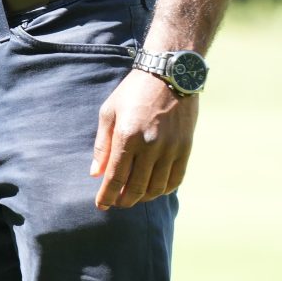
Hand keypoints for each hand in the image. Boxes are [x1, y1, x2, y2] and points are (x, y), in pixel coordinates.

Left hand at [90, 68, 197, 208]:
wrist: (169, 75)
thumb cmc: (132, 91)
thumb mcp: (109, 112)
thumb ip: (102, 144)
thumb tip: (96, 173)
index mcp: (127, 136)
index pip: (116, 177)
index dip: (108, 195)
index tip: (101, 205)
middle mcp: (150, 146)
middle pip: (136, 187)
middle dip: (124, 200)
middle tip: (116, 203)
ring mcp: (171, 149)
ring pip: (157, 187)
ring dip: (143, 197)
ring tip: (133, 197)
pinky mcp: (185, 148)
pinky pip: (176, 179)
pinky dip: (164, 190)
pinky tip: (154, 189)